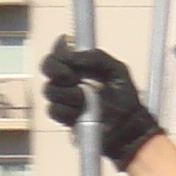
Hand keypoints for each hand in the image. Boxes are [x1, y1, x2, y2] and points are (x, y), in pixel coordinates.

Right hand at [40, 41, 159, 165]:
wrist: (127, 125)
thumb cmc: (124, 97)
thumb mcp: (116, 70)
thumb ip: (96, 57)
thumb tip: (73, 55)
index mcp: (80, 64)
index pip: (60, 50)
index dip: (59, 49)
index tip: (66, 53)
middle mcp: (69, 78)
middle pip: (48, 66)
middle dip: (55, 69)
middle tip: (71, 76)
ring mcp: (64, 97)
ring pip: (50, 90)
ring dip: (68, 94)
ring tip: (85, 99)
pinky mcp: (63, 115)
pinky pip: (54, 110)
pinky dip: (67, 111)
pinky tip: (80, 113)